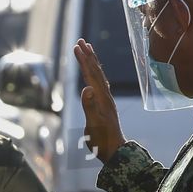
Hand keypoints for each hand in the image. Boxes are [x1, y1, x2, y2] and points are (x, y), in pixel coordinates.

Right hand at [73, 39, 125, 164]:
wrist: (115, 150)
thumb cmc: (102, 140)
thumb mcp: (94, 125)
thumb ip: (90, 106)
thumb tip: (86, 88)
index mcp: (101, 98)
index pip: (91, 74)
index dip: (84, 60)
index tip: (77, 46)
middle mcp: (105, 96)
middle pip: (96, 71)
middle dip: (88, 56)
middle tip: (81, 41)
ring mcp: (106, 100)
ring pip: (98, 76)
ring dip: (92, 62)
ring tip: (87, 51)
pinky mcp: (104, 105)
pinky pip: (99, 84)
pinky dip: (94, 74)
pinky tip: (93, 74)